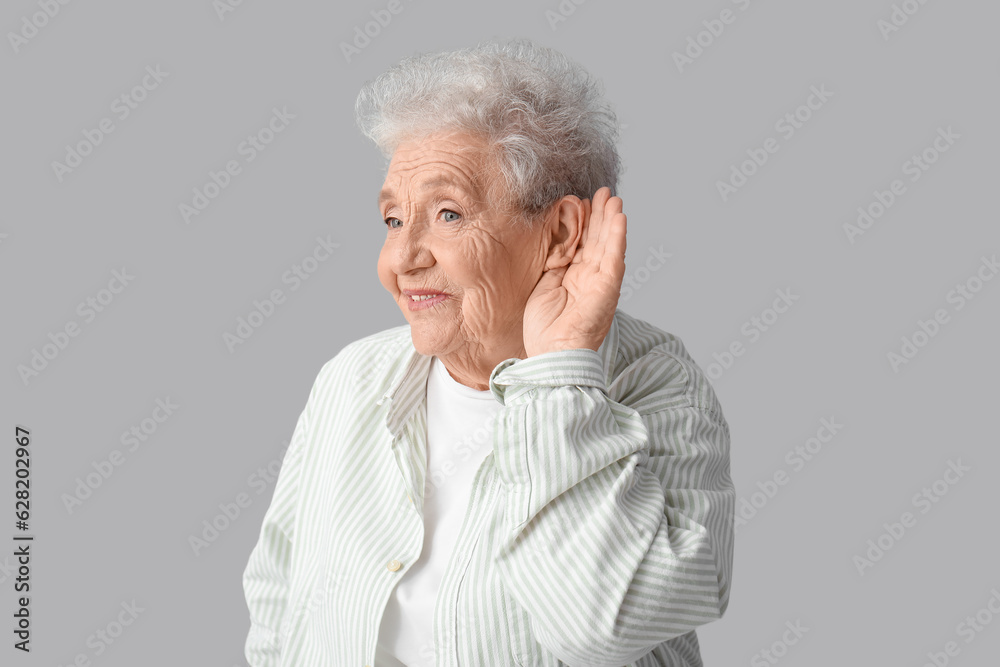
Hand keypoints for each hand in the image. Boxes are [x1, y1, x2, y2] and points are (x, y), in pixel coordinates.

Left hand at [523, 187, 626, 356]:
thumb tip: (556, 238)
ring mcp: (600, 283)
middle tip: (602, 191)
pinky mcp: (607, 288)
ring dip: (612, 220)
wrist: (551, 354)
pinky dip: (617, 238)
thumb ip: (553, 262)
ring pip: (608, 245)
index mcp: (575, 278)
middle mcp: (590, 278)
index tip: (582, 201)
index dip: (584, 222)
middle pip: (598, 240)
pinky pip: (613, 258)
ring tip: (613, 198)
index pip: (582, 244)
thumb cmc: (545, 328)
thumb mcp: (544, 284)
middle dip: (600, 215)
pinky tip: (619, 218)